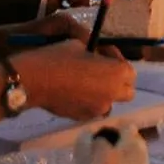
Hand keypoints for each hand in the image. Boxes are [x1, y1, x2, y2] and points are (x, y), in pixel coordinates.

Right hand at [18, 38, 134, 120]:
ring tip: (87, 85)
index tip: (102, 55)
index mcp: (117, 73)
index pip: (129, 70)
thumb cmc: (59, 57)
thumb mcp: (80, 45)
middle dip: (117, 82)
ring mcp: (98, 109)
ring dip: (104, 94)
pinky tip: (74, 94)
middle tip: (101, 72)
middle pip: (126, 91)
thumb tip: (97, 57)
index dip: (116, 60)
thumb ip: (96, 54)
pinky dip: (89, 103)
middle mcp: (113, 94)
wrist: (34, 80)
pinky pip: (93, 110)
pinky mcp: (83, 118)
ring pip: (110, 103)